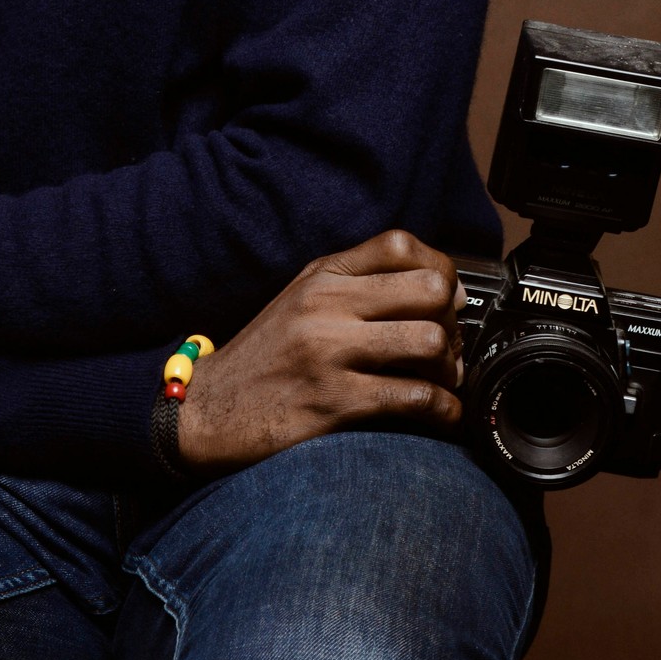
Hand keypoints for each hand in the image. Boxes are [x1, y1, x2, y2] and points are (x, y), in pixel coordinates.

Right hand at [177, 229, 464, 472]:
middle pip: (429, 288)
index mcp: (321, 275)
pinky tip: (440, 415)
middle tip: (450, 345)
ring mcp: (329, 352)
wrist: (208, 410)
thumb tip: (444, 290)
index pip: (400, 245)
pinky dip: (443, 409)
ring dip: (449, 367)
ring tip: (442, 380)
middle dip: (452, 320)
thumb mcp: (303, 300)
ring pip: (428, 341)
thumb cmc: (265, 357)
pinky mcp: (333, 403)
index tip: (447, 298)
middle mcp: (326, 304)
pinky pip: (413, 398)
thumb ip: (360, 285)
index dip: (440, 269)